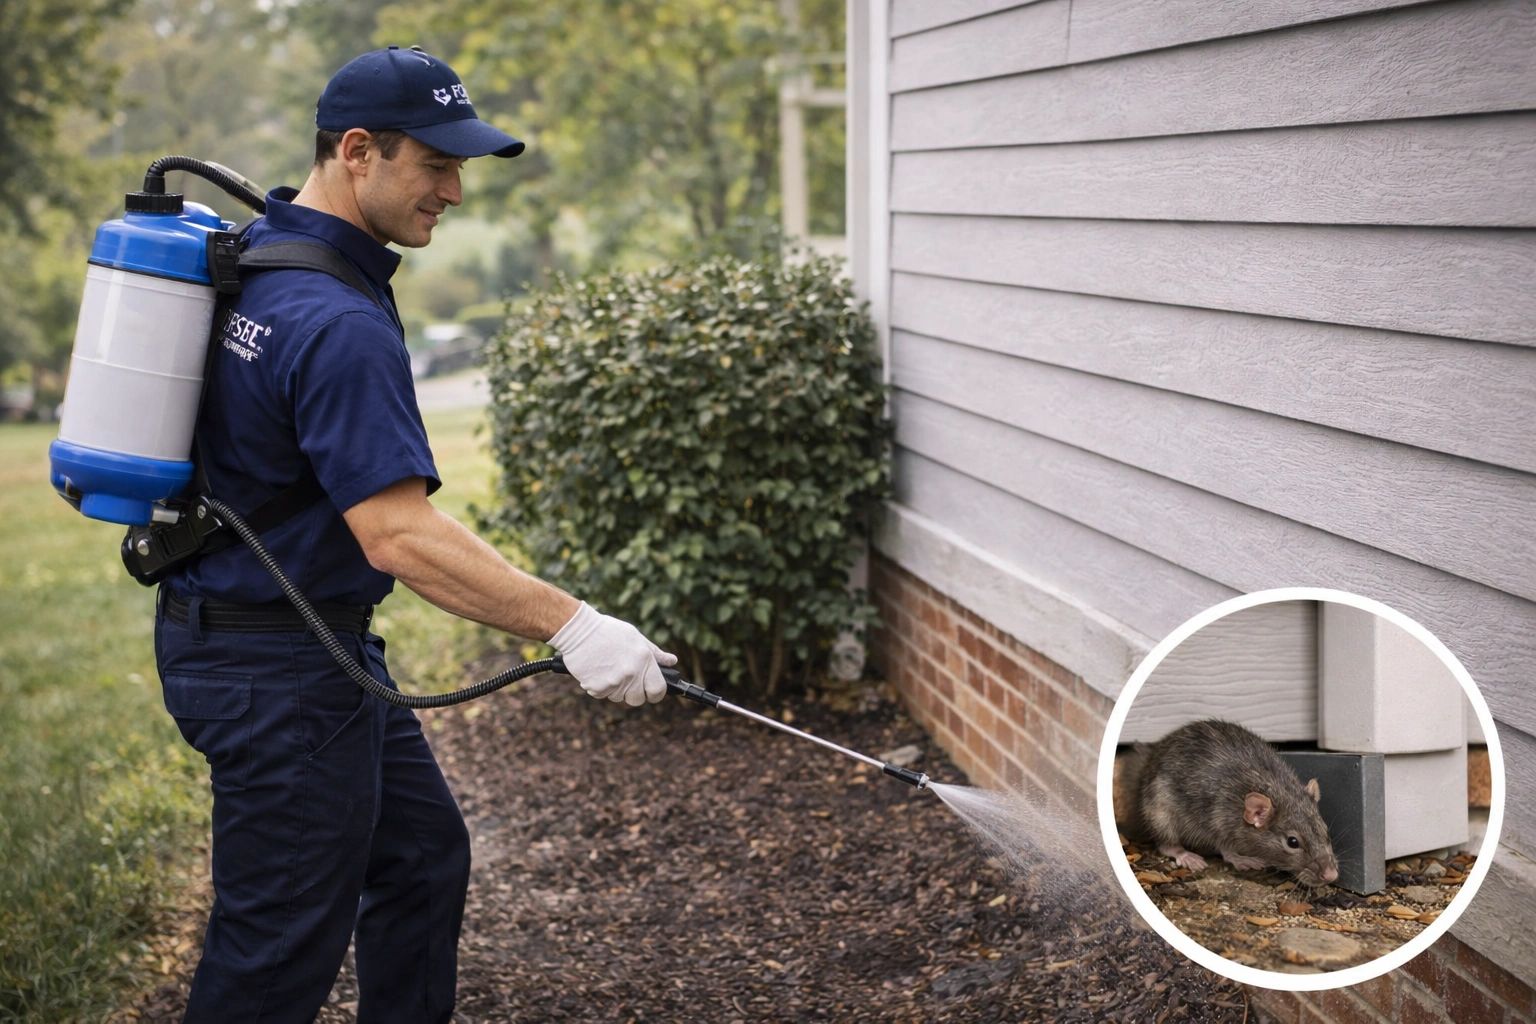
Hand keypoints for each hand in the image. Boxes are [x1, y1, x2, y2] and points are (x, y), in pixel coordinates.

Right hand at [550, 602, 675, 705]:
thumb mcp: (635, 637)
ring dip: (613, 688)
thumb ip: (654, 653)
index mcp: (644, 659)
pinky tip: (596, 670)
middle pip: (638, 699)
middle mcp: (632, 673)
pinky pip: (601, 695)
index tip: (651, 692)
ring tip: (607, 668)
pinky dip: (598, 687)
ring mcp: (614, 682)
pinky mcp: (597, 688)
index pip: (658, 689)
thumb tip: (672, 661)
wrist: (577, 630)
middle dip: (633, 693)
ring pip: (618, 697)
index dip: (655, 693)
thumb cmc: (607, 631)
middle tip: (624, 679)